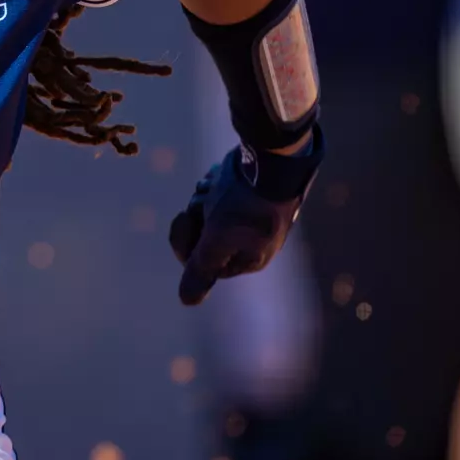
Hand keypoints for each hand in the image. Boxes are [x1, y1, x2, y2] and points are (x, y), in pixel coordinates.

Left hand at [167, 139, 318, 306]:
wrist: (273, 158)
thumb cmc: (245, 204)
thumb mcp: (218, 239)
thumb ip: (201, 269)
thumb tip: (186, 301)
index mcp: (248, 259)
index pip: (200, 263)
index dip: (186, 242)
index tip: (186, 217)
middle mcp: (250, 242)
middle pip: (202, 237)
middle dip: (197, 214)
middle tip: (205, 199)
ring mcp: (248, 217)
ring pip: (205, 213)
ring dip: (204, 197)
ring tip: (217, 186)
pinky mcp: (245, 194)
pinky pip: (215, 193)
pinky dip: (212, 185)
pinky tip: (220, 176)